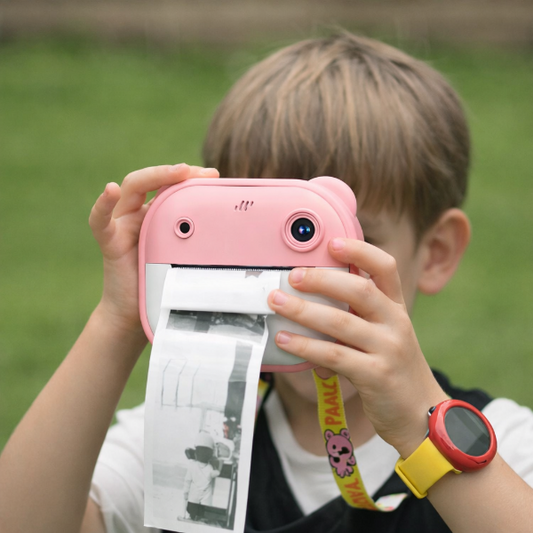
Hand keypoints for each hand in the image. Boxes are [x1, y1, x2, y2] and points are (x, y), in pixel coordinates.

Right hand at [89, 164, 218, 333]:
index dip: (188, 176)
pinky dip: (103, 205)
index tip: (213, 176)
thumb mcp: (186, 255)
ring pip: (130, 188)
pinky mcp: (110, 242)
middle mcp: (136, 214)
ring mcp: (121, 225)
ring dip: (154, 176)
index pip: (168, 184)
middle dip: (176, 172)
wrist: (137, 313)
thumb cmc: (162, 284)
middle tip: (203, 173)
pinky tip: (110, 190)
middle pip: (151, 180)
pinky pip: (100, 222)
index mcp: (153, 214)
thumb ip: (197, 238)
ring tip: (177, 172)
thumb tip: (234, 232)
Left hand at [267, 238, 447, 456]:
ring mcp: (388, 349)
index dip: (359, 251)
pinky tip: (285, 340)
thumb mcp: (384, 335)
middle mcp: (396, 323)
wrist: (420, 415)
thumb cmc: (393, 370)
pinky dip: (306, 346)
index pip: (385, 267)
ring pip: (342, 321)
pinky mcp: (376, 375)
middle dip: (322, 279)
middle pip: (360, 289)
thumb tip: (311, 298)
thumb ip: (358, 316)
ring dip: (304, 310)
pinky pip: (335, 355)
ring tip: (277, 302)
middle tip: (292, 276)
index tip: (331, 243)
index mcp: (397, 308)